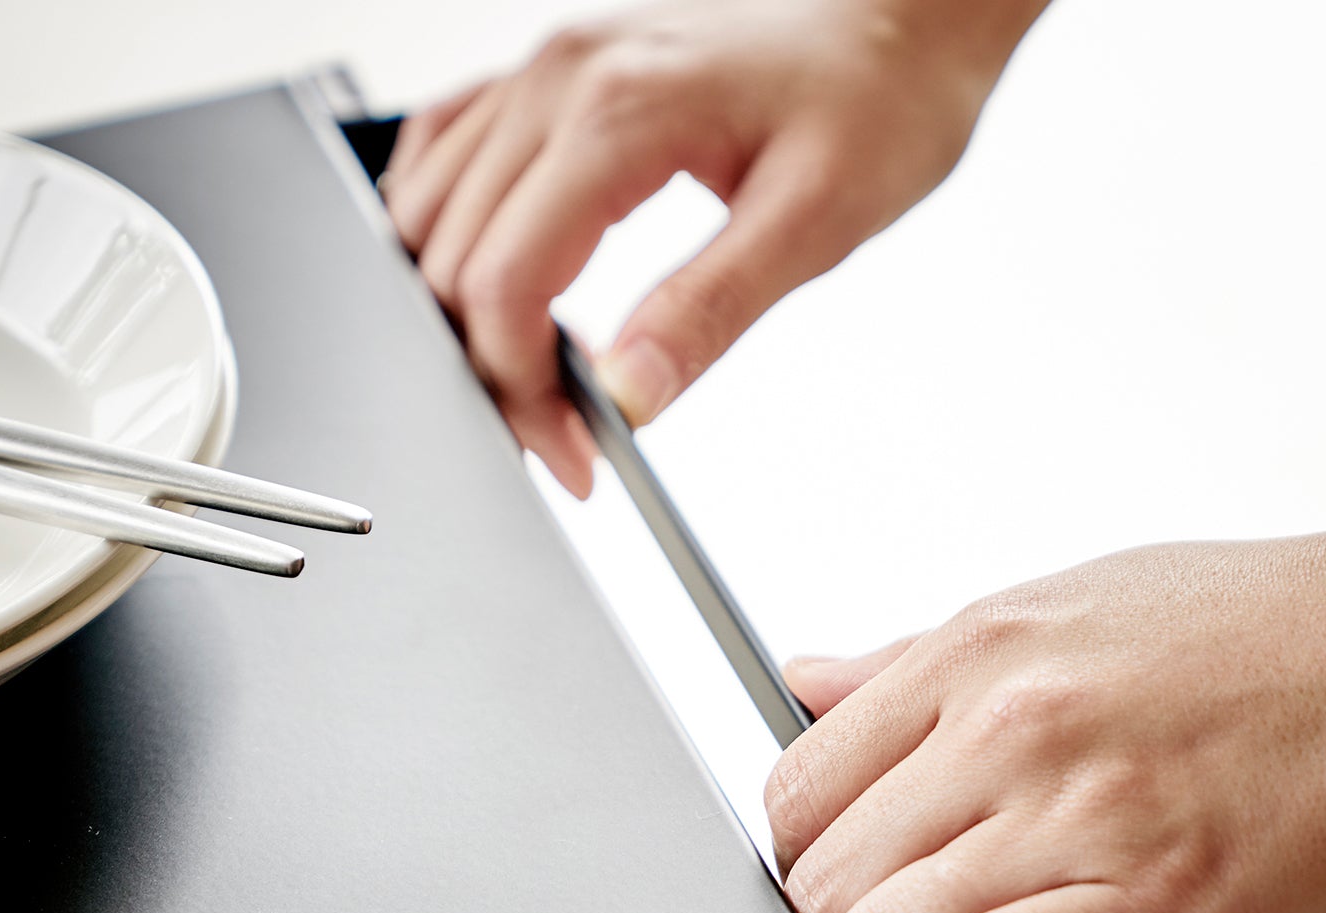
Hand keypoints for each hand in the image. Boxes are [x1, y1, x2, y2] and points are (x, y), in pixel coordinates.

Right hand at [381, 0, 1038, 493]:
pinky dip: (447, 233)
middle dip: (492, 371)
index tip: (573, 457)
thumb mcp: (813, 223)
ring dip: (459, 311)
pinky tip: (489, 283)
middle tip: (562, 439)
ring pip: (426, 212)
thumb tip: (626, 395)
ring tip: (535, 378)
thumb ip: (709, 311)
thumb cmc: (875, 100)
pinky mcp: (550, 75)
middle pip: (451, 260)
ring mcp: (543, 69)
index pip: (503, 282)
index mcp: (617, 112)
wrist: (899, 18)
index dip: (521, 392)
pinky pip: (446, 152)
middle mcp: (558, 78)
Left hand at [766, 410, 1325, 912]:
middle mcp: (1005, 728)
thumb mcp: (1072, 604)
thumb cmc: (1279, 628)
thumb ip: (919, 664)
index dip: (806, 868)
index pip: (796, 791)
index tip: (849, 900)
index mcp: (977, 654)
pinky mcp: (1151, 908)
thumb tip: (806, 681)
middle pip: (821, 882)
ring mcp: (1074, 817)